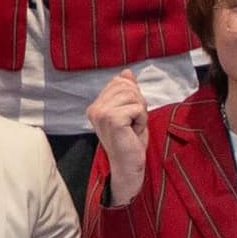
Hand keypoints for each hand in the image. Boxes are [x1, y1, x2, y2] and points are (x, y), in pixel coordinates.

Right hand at [87, 69, 151, 206]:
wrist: (129, 165)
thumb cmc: (130, 140)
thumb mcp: (130, 111)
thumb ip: (127, 92)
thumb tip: (126, 72)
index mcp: (96, 105)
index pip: (119, 82)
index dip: (132, 96)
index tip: (129, 117)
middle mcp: (95, 108)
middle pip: (126, 86)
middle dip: (138, 103)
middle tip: (133, 123)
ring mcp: (101, 113)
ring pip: (132, 95)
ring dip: (140, 112)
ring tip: (133, 127)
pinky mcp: (111, 119)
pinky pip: (136, 107)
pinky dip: (142, 119)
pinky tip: (134, 132)